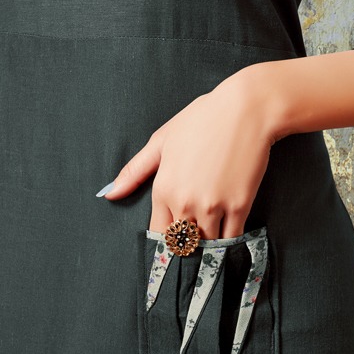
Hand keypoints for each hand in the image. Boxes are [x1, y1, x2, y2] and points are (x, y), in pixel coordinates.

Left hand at [99, 74, 273, 239]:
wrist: (245, 109)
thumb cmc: (202, 119)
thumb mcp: (162, 141)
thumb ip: (134, 171)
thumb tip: (108, 193)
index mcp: (163, 188)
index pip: (159, 232)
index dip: (167, 238)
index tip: (175, 238)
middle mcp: (185, 202)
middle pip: (182, 243)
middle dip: (187, 244)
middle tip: (195, 238)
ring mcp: (212, 206)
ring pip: (207, 244)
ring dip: (209, 244)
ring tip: (213, 233)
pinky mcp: (239, 206)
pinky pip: (231, 238)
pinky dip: (230, 239)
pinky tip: (229, 230)